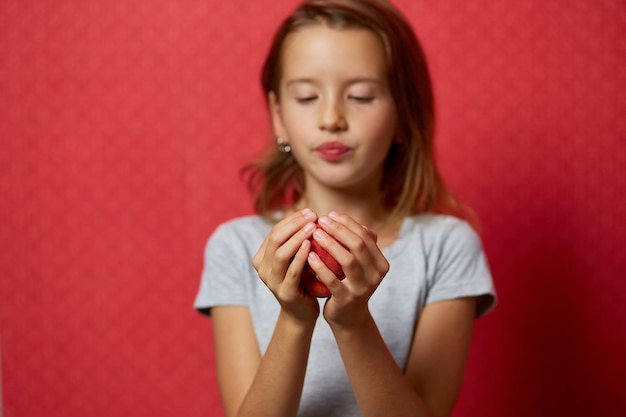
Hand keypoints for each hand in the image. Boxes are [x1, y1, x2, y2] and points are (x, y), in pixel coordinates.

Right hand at [252, 208, 320, 321]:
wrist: (302, 312)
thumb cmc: (302, 280)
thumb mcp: (296, 258)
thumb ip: (296, 240)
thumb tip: (309, 212)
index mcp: (262, 257)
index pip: (275, 231)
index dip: (292, 219)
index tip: (310, 211)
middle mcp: (262, 268)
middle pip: (275, 239)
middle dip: (295, 224)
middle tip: (313, 216)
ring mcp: (271, 281)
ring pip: (281, 253)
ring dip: (297, 237)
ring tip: (313, 227)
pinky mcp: (284, 293)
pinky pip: (292, 272)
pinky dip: (301, 257)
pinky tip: (311, 246)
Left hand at [306, 212, 389, 327]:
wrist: (349, 317)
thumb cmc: (350, 283)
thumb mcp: (358, 264)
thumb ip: (354, 243)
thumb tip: (341, 217)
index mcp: (381, 263)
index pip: (365, 236)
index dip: (347, 223)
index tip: (329, 214)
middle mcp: (376, 275)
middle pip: (358, 245)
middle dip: (338, 230)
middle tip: (321, 220)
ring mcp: (362, 288)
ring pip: (348, 260)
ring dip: (330, 244)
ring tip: (314, 234)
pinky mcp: (347, 299)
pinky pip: (332, 279)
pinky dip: (320, 266)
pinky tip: (309, 255)